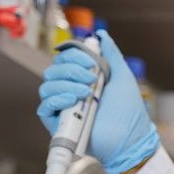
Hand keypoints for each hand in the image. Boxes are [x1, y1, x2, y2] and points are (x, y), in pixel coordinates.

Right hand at [36, 30, 158, 173]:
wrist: (129, 138)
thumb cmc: (128, 111)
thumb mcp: (122, 76)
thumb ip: (111, 55)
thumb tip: (101, 35)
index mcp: (83, 79)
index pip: (65, 59)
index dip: (74, 56)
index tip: (92, 63)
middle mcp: (70, 91)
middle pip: (54, 70)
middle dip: (71, 69)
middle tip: (92, 78)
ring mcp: (63, 107)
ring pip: (47, 85)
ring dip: (66, 84)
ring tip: (87, 93)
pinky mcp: (57, 123)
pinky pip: (44, 105)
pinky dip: (57, 98)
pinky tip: (73, 100)